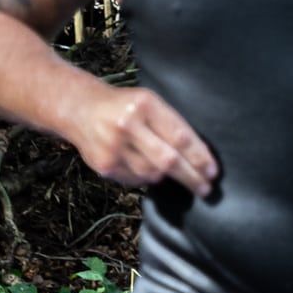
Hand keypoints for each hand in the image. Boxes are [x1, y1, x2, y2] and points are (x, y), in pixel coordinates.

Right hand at [67, 85, 216, 196]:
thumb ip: (170, 124)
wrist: (80, 109)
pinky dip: (146, 177)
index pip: (180, 136)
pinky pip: (137, 180)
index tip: (212, 171)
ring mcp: (114, 147)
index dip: (199, 157)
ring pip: (153, 173)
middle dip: (192, 177)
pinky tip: (145, 168)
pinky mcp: (104, 165)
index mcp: (145, 104)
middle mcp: (128, 125)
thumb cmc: (125, 106)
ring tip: (174, 173)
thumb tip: (199, 158)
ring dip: (167, 176)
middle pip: (169, 161)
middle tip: (206, 189)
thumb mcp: (149, 103)